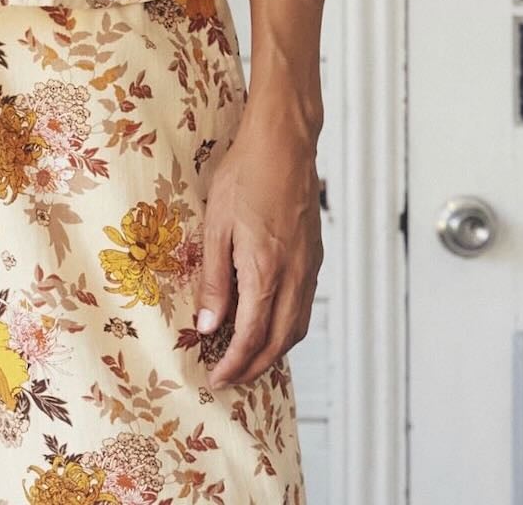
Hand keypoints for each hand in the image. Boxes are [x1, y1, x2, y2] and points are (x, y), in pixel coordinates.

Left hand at [194, 108, 323, 387]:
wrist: (284, 143)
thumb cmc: (245, 175)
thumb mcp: (216, 225)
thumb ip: (214, 279)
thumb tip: (208, 325)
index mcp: (265, 272)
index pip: (250, 337)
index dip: (233, 364)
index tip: (216, 378)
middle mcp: (294, 277)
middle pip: (278, 343)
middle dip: (254, 368)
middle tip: (230, 378)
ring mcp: (309, 268)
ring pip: (297, 328)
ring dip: (273, 351)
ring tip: (247, 358)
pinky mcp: (314, 257)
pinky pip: (304, 307)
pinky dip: (287, 327)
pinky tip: (269, 322)